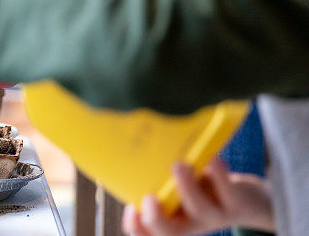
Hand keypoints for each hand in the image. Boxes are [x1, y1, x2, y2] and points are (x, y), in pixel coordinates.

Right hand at [122, 159, 274, 235]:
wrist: (248, 202)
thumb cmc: (203, 190)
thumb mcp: (180, 189)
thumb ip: (161, 180)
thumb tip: (130, 150)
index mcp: (173, 219)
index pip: (149, 233)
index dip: (136, 227)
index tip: (131, 208)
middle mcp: (191, 222)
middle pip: (172, 233)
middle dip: (157, 219)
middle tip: (149, 198)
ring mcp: (215, 215)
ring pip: (200, 209)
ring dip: (187, 188)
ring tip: (178, 165)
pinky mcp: (237, 203)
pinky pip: (228, 191)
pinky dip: (218, 173)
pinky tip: (211, 159)